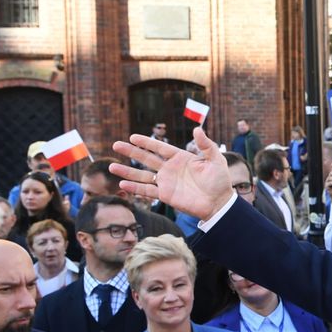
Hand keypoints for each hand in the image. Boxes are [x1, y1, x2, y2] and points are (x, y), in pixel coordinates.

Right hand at [111, 126, 233, 219]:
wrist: (219, 202)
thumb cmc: (220, 180)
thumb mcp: (216, 159)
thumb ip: (206, 145)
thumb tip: (197, 128)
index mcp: (180, 158)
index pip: (160, 148)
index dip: (146, 142)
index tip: (132, 137)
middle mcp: (170, 169)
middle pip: (147, 158)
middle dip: (131, 152)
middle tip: (116, 145)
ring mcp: (166, 182)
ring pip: (143, 175)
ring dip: (127, 171)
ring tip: (112, 167)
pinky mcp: (165, 195)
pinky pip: (147, 191)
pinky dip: (135, 188)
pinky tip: (122, 184)